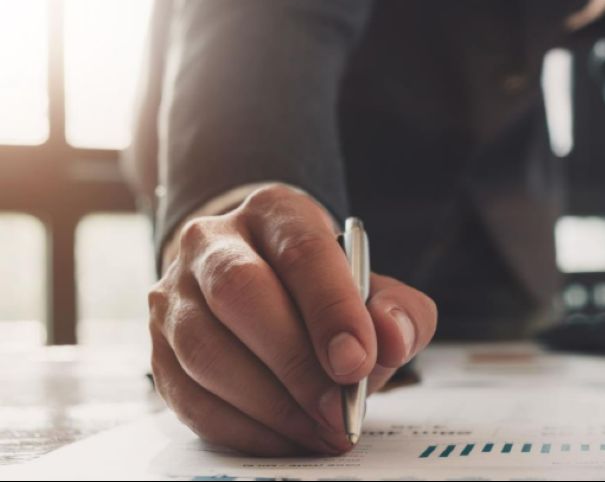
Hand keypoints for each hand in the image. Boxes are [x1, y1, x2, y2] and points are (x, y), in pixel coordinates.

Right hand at [149, 184, 436, 455]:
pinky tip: (287, 438)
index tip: (357, 361)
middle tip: (338, 409)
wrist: (266, 287)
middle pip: (239, 293)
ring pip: (205, 350)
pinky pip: (189, 397)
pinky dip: (243, 428)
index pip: (301, 251)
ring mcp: (174, 295)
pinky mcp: (157, 349)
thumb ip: (400, 311)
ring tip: (321, 431)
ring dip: (269, 404)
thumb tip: (391, 338)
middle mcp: (213, 242)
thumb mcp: (376, 290)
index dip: (330, 308)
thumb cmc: (326, 292)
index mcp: (275, 212)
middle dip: (295, 361)